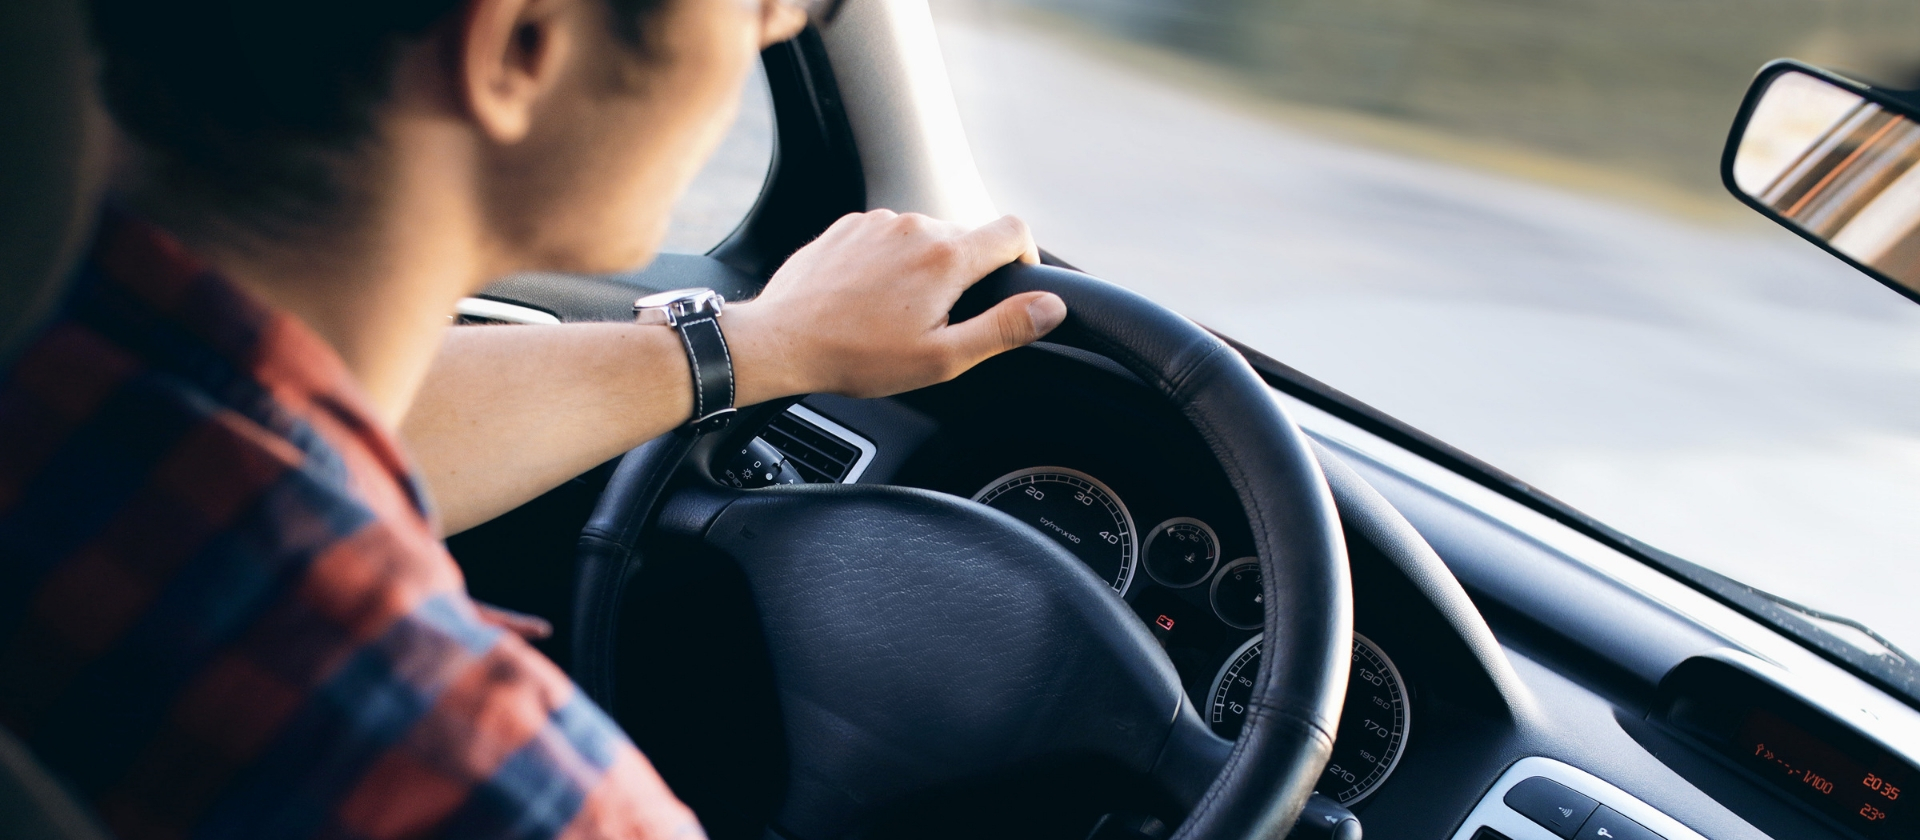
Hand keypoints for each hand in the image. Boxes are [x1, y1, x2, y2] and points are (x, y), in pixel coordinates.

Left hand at [723, 210, 1067, 400]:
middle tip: (940, 321)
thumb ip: (1003, 328)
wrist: (780, 340)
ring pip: (925, 237)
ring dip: (925, 268)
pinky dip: (890, 261)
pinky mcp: (849, 225)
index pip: (1014, 231)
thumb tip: (1050, 307)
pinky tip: (869, 298)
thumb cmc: (858, 356)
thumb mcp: (941, 357)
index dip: (1025, 257)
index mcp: (947, 256)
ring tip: (897, 313)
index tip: (1013, 285)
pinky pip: (887, 236)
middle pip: (967, 237)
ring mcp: (878, 221)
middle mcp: (916, 226)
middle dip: (966, 274)